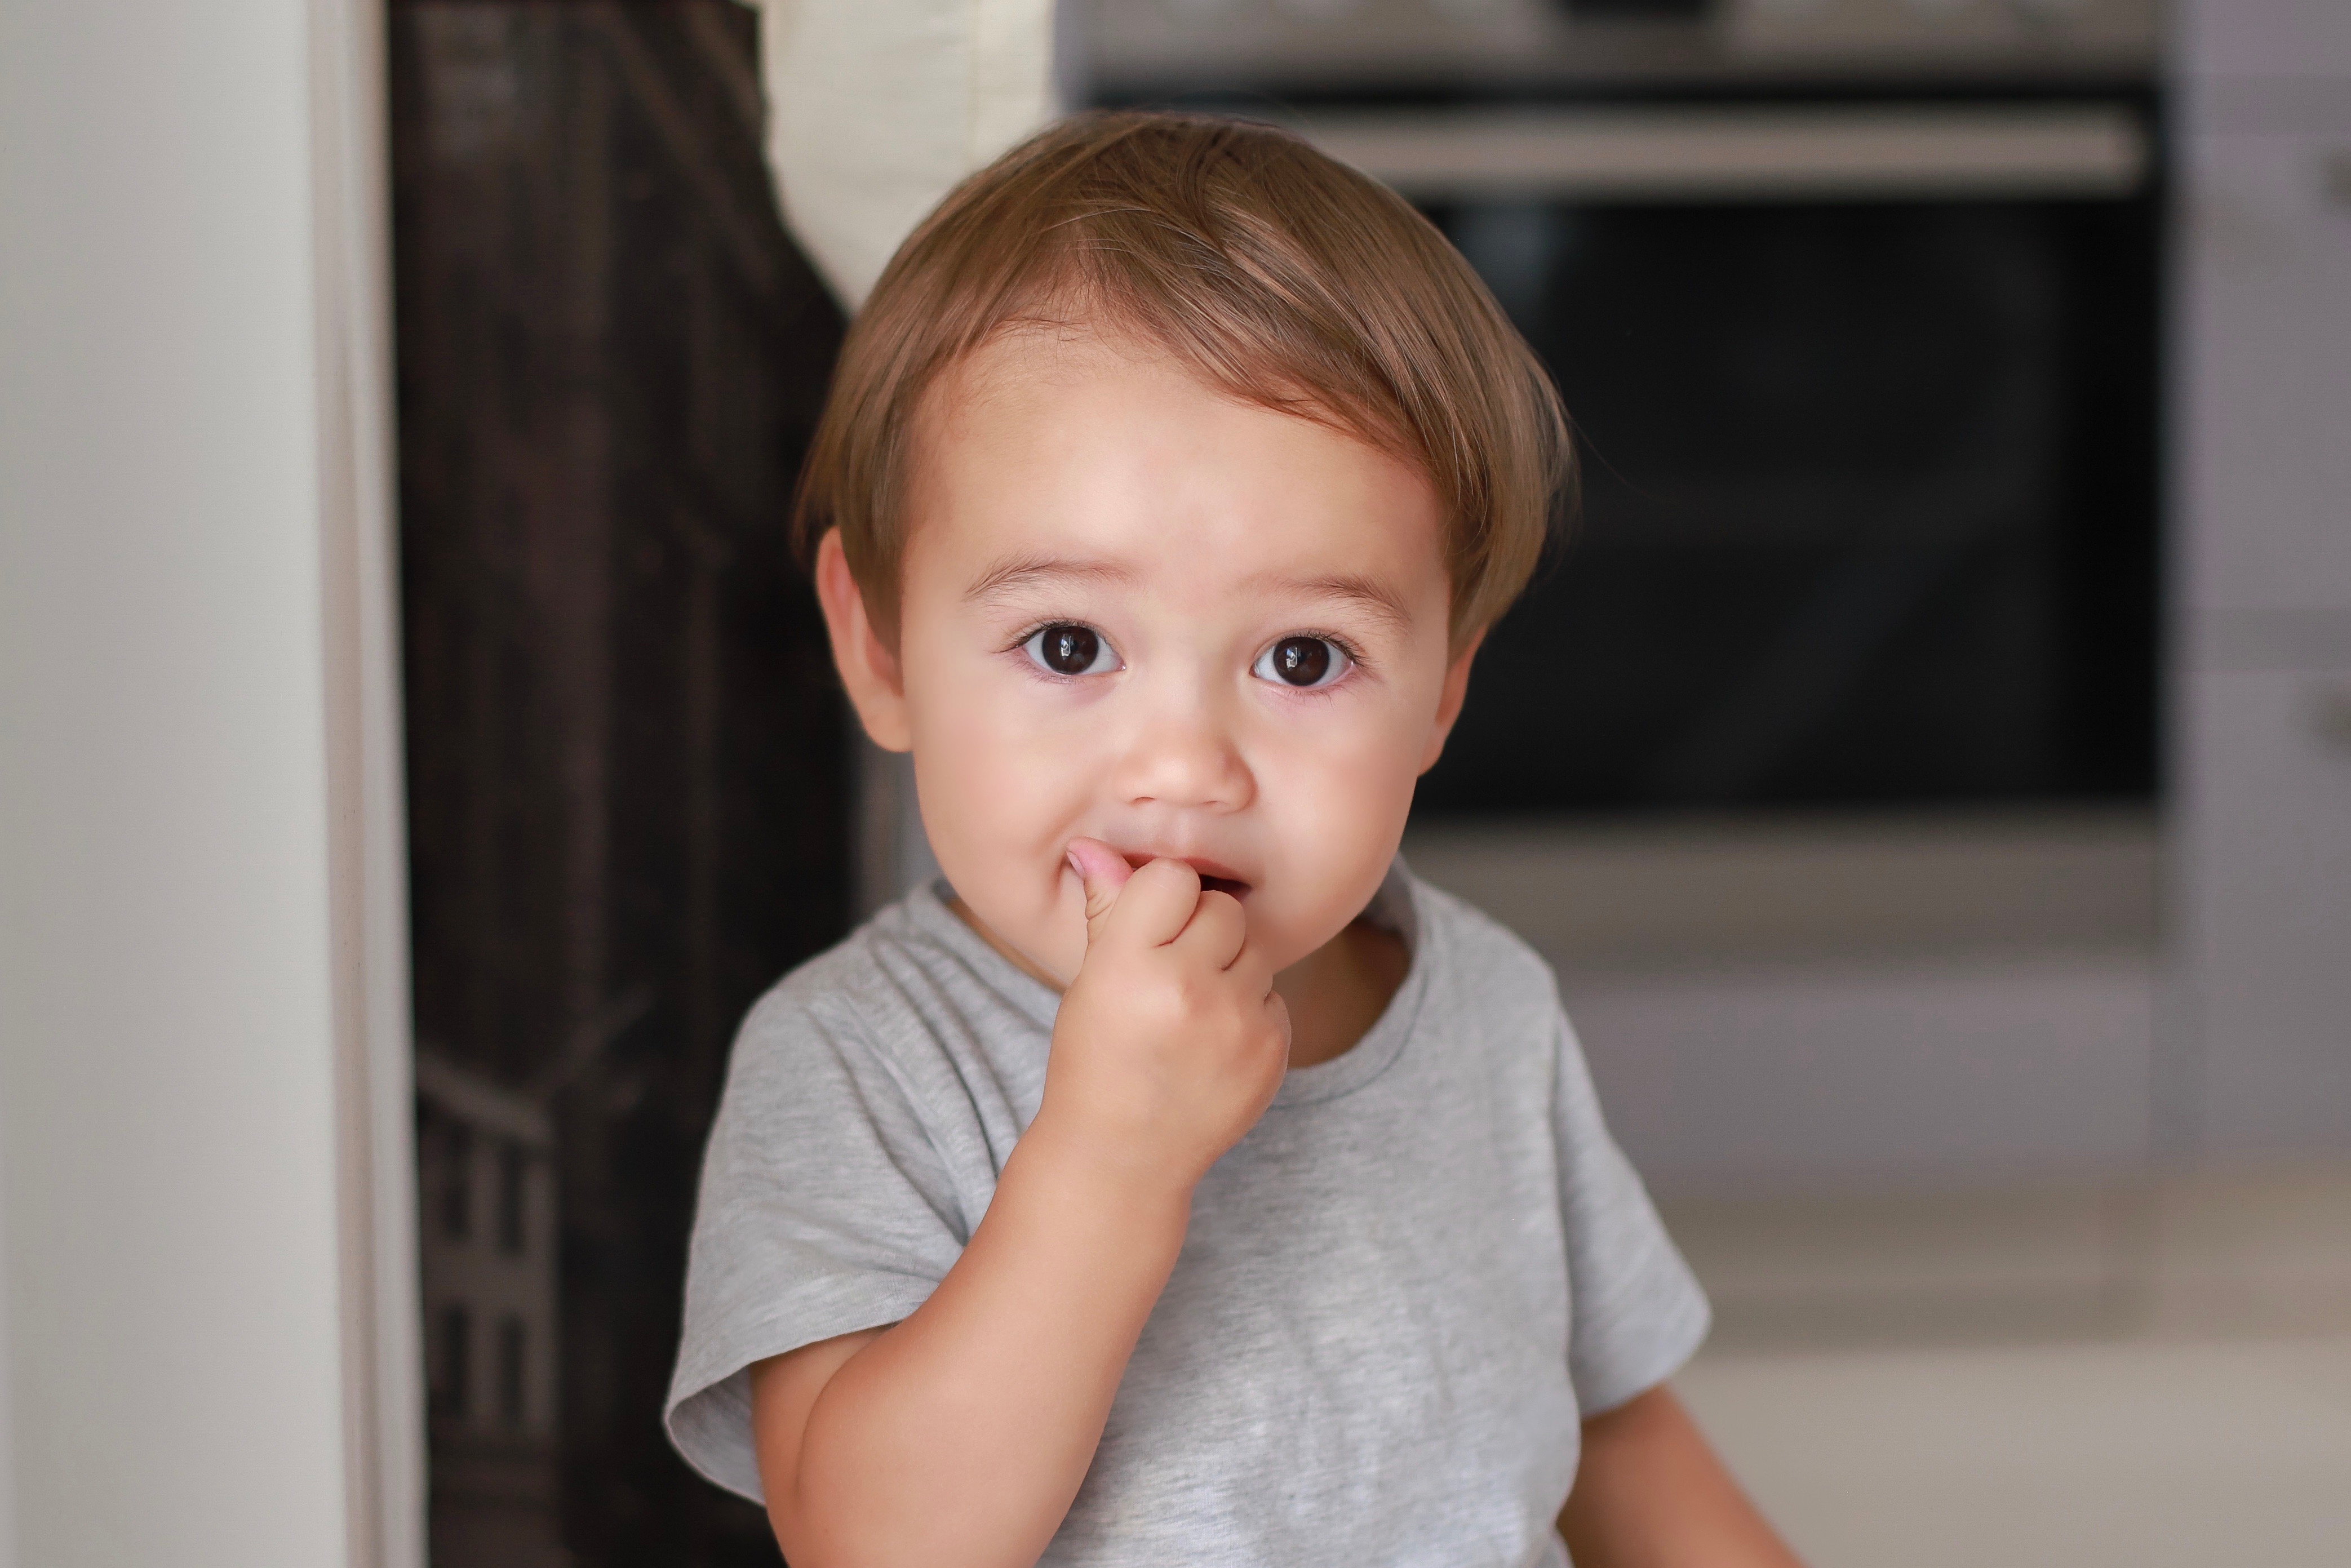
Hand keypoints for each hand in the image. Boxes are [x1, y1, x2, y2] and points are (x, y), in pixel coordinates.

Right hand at [1030, 838, 1290, 1197]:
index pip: (1173, 878)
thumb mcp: (1090, 983)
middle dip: (1201, 932)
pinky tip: (1212, 1044)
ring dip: (1229, 969)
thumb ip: (1106, 910)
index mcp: (1131, 965)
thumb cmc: (1096, 1060)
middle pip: (1224, 909)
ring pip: (1254, 950)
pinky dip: (1249, 1011)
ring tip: (1190, 1012)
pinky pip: (1274, 996)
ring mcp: (1237, 1023)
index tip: (1147, 934)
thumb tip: (1093, 845)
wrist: (1124, 1157)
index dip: (1161, 900)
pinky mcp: (1272, 1050)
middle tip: (1170, 976)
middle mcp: (1188, 989)